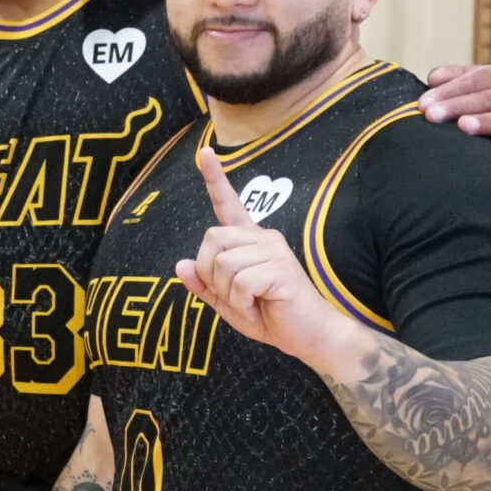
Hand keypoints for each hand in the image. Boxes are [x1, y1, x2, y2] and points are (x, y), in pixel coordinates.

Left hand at [174, 147, 346, 364]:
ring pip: (222, 263)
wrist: (310, 336)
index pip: (228, 205)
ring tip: (252, 304)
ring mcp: (273, 250)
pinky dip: (241, 302)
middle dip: (211, 274)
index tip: (205, 153)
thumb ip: (204, 285)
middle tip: (235, 296)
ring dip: (228, 293)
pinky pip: (239, 282)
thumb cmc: (271, 316)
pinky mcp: (280, 268)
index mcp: (250, 242)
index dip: (215, 179)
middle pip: (211, 239)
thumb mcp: (227, 303)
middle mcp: (263, 238)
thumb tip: (181, 264)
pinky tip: (260, 308)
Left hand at [421, 63, 490, 163]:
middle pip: (487, 98)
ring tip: (464, 125)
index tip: (423, 104)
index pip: (473, 79)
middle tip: (433, 116)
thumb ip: (450, 79)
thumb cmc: (480, 107)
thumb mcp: (467, 88)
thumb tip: (433, 79)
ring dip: (485, 121)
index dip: (448, 90)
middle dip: (457, 106)